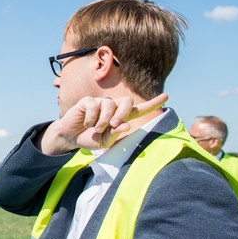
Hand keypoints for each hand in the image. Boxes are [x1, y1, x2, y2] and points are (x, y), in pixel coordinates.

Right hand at [40, 93, 167, 154]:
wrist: (70, 138)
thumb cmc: (90, 139)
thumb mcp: (105, 142)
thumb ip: (115, 134)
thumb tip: (125, 125)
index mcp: (121, 117)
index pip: (140, 109)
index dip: (153, 103)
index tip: (166, 96)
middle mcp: (113, 107)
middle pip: (126, 101)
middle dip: (122, 113)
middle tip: (113, 126)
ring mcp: (100, 102)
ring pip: (109, 104)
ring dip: (103, 119)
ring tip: (96, 128)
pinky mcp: (87, 101)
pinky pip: (94, 105)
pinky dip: (91, 118)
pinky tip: (86, 124)